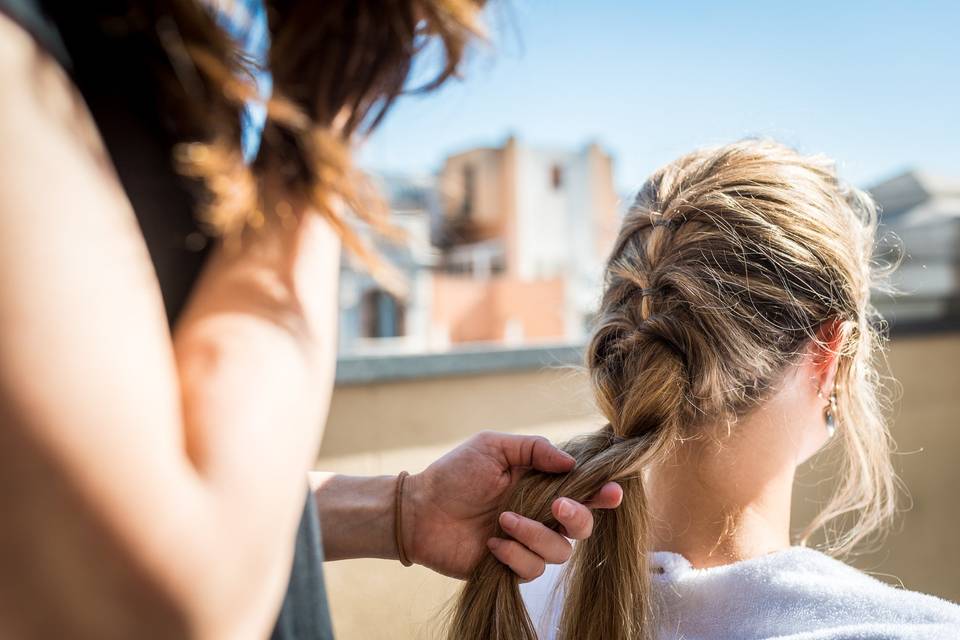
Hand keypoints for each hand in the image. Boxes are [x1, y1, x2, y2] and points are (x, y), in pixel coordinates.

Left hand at [402, 431, 622, 580]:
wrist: (420, 511)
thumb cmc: (454, 474)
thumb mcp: (493, 447)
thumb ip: (534, 449)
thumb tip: (571, 463)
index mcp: (540, 484)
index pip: (582, 490)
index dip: (603, 493)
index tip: (611, 492)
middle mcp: (539, 515)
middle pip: (581, 526)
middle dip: (577, 517)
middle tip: (556, 506)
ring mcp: (526, 542)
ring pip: (559, 551)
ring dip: (535, 535)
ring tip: (503, 520)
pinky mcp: (510, 566)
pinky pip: (532, 569)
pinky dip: (514, 555)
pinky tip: (491, 543)